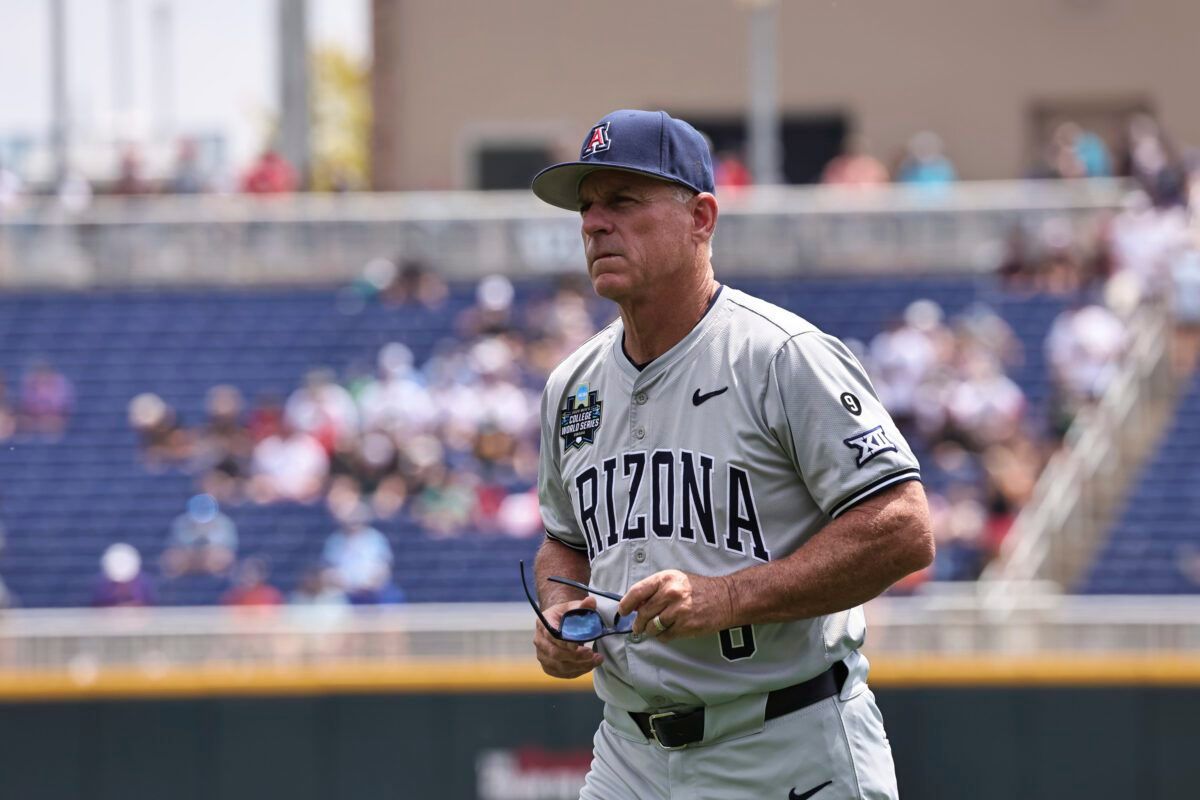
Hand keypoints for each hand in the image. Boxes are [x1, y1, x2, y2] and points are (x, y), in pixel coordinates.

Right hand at [533, 596, 604, 678]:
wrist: (560, 623)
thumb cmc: (567, 614)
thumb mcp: (574, 606)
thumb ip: (583, 605)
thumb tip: (591, 601)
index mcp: (543, 622)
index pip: (550, 634)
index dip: (564, 642)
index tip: (579, 644)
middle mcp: (539, 640)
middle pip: (554, 653)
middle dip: (575, 656)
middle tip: (592, 654)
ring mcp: (542, 655)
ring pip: (559, 666)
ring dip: (579, 665)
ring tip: (597, 660)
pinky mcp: (548, 666)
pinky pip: (562, 673)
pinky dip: (577, 672)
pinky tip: (589, 666)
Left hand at [617, 570, 734, 642]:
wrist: (726, 598)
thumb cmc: (698, 588)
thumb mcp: (676, 579)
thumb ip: (655, 589)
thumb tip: (634, 604)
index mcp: (666, 579)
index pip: (637, 592)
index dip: (626, 604)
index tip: (623, 611)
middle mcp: (671, 593)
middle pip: (642, 613)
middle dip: (637, 623)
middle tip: (638, 626)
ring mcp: (679, 611)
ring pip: (651, 627)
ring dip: (650, 631)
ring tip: (655, 628)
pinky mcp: (686, 626)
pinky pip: (664, 636)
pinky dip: (662, 636)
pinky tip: (669, 630)